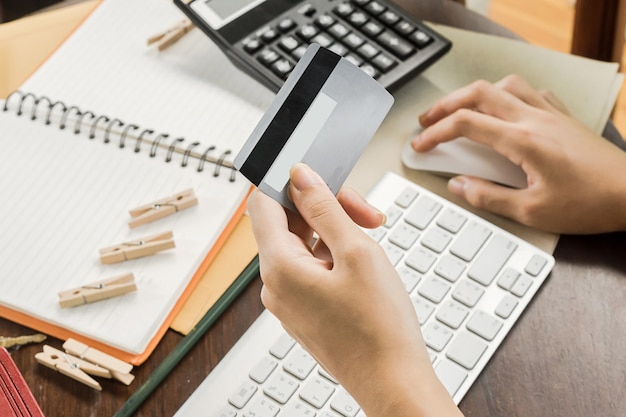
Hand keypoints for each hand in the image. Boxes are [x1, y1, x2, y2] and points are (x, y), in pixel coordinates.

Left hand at [248, 163, 460, 416]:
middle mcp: (276, 285)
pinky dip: (334, 256)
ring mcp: (290, 300)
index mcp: (279, 267)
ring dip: (335, 232)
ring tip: (371, 238)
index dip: (289, 184)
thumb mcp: (357, 251)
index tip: (319, 177)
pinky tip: (362, 263)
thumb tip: (300, 177)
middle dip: (326, 209)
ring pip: (303, 245)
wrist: (393, 382)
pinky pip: (310, 269)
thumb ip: (324, 208)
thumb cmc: (379, 327)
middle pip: (288, 224)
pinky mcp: (306, 310)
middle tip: (364, 212)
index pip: (263, 204)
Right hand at [411, 75, 625, 233]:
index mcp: (523, 141)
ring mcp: (550, 114)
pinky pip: (531, 93)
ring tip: (461, 111)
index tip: (420, 144)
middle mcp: (534, 119)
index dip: (435, 133)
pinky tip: (505, 111)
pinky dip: (508, 96)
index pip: (465, 125)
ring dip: (476, 94)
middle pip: (478, 94)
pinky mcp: (563, 117)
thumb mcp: (531, 211)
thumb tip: (459, 186)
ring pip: (504, 85)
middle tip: (428, 121)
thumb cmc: (589, 204)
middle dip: (446, 105)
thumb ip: (488, 197)